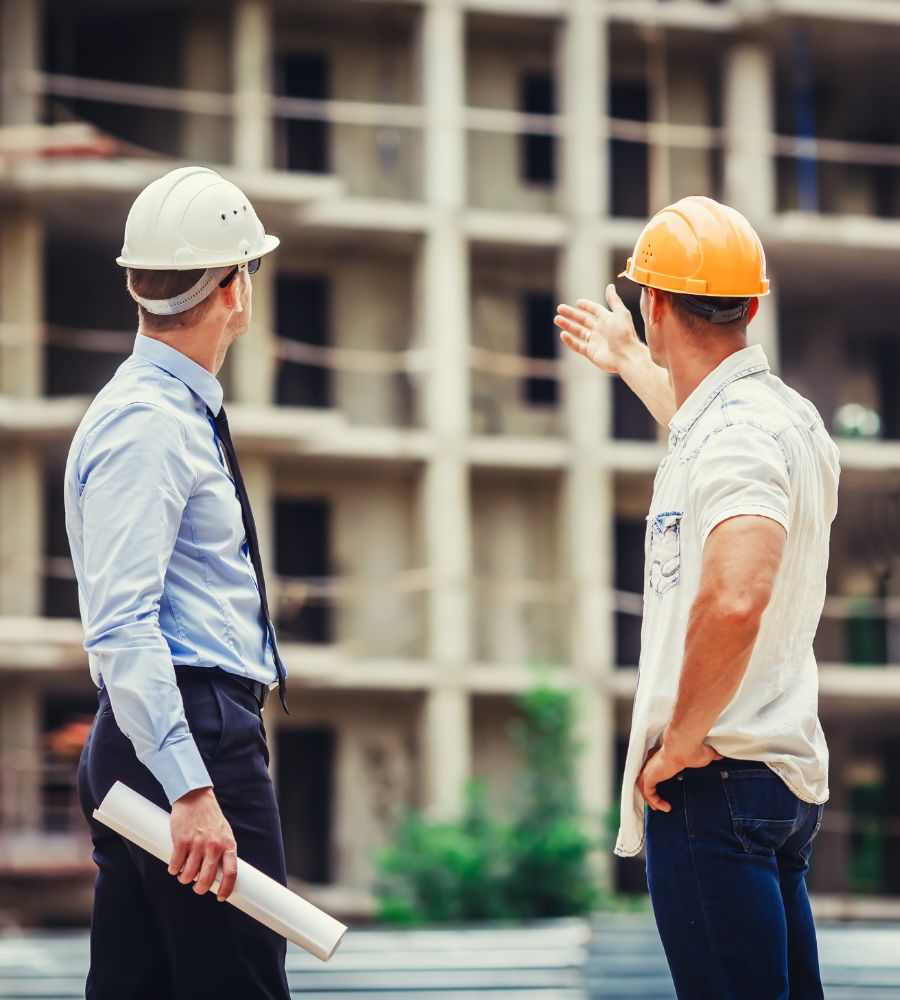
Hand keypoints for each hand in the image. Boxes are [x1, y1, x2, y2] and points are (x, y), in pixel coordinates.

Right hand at [168, 787, 237, 901]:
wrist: (195, 797)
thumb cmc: (210, 817)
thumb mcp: (224, 833)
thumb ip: (223, 851)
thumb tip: (220, 874)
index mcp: (227, 844)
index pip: (231, 873)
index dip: (226, 889)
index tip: (221, 897)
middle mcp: (213, 846)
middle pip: (207, 880)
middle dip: (200, 888)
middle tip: (197, 886)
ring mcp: (197, 844)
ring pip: (188, 876)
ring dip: (184, 878)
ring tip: (184, 872)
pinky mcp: (181, 842)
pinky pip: (175, 866)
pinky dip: (174, 869)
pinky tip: (175, 865)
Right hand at [554, 284, 640, 373]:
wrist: (626, 356)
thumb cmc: (624, 334)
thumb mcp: (620, 313)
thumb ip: (613, 300)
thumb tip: (610, 286)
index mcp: (608, 320)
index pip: (595, 310)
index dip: (587, 306)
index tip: (577, 303)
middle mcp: (601, 330)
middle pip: (583, 320)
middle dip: (571, 314)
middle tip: (559, 308)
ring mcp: (595, 342)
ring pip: (578, 332)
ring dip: (567, 325)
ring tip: (556, 319)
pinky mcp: (591, 353)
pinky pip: (578, 346)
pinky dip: (570, 341)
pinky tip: (563, 334)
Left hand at [637, 737, 723, 812]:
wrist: (685, 745)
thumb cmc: (694, 749)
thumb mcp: (704, 755)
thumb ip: (710, 756)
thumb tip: (721, 755)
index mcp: (663, 755)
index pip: (655, 767)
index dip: (657, 777)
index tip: (665, 786)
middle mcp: (654, 761)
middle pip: (645, 776)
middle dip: (650, 789)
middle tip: (657, 801)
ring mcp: (650, 769)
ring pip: (643, 785)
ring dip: (650, 798)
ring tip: (659, 808)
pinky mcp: (650, 776)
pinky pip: (648, 793)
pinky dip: (654, 801)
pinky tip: (665, 808)